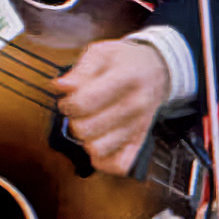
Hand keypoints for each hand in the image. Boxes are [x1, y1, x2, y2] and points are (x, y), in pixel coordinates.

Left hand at [53, 37, 168, 176]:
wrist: (156, 70)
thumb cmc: (125, 61)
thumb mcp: (101, 52)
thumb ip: (79, 70)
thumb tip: (61, 87)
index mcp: (126, 78)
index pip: (83, 103)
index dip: (66, 103)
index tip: (68, 99)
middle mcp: (135, 104)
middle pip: (86, 129)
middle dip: (74, 120)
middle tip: (79, 111)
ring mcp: (139, 126)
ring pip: (98, 150)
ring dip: (86, 140)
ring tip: (90, 124)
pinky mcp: (141, 141)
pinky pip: (119, 165)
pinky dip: (104, 161)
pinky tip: (99, 144)